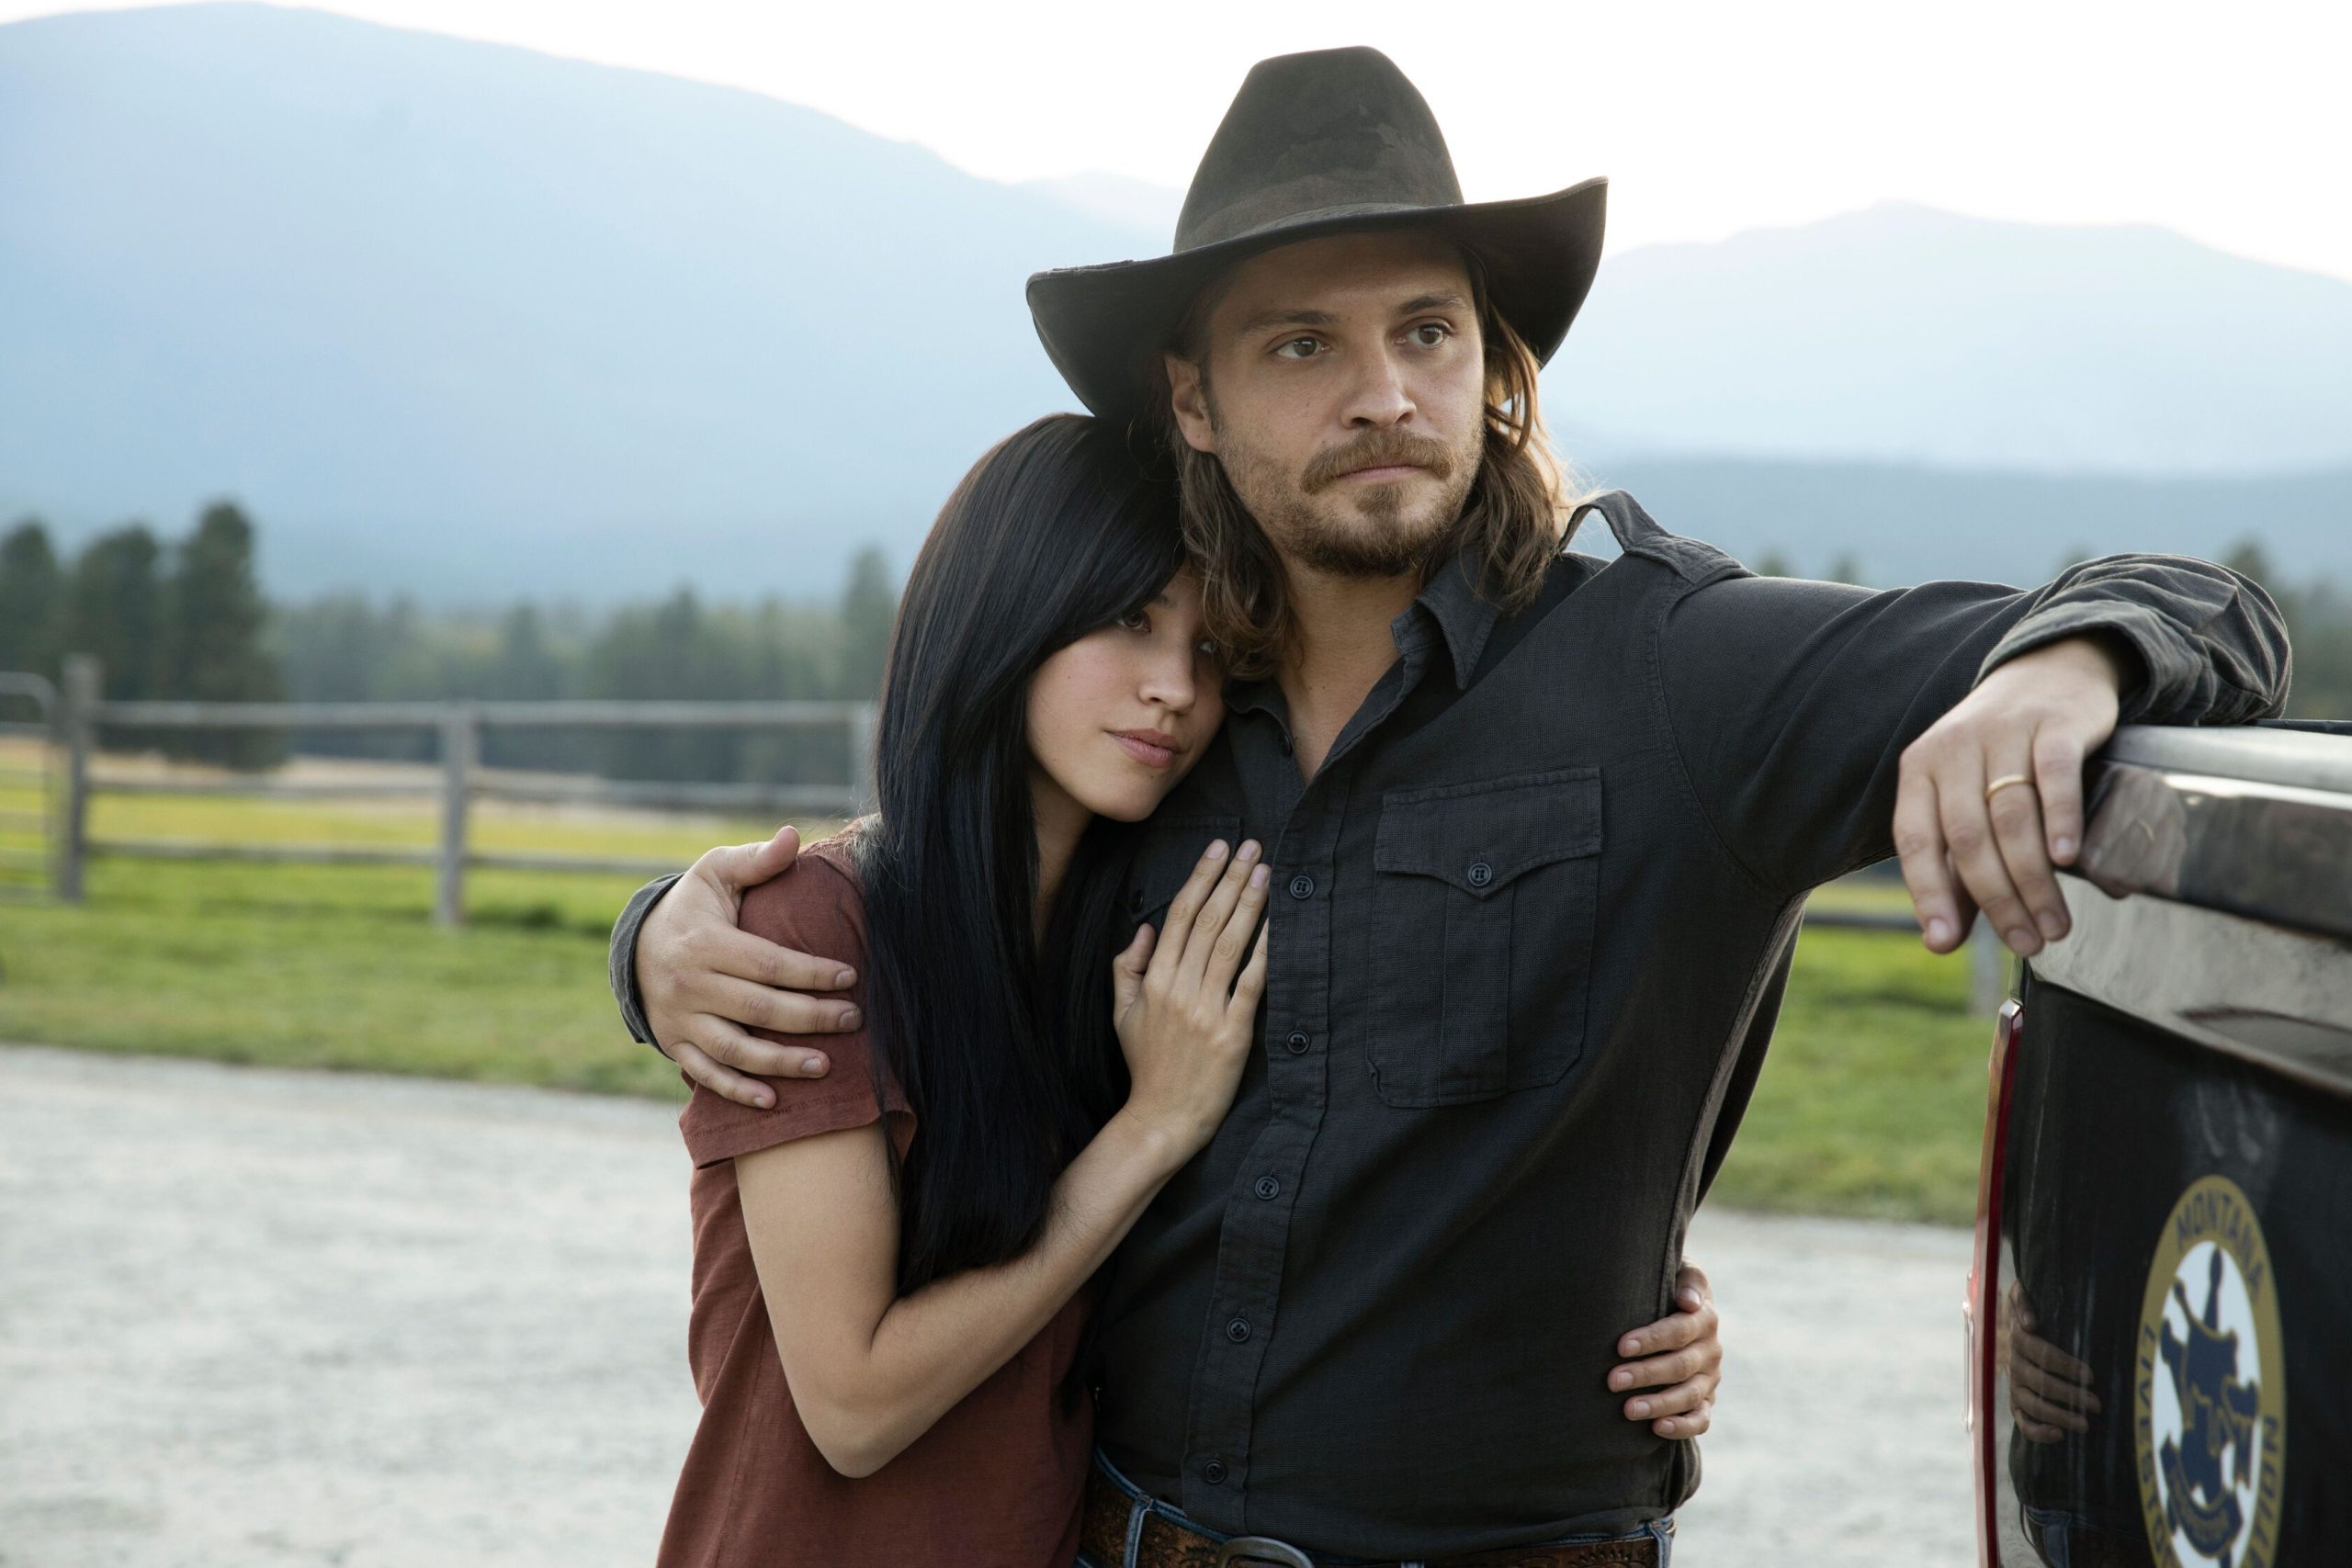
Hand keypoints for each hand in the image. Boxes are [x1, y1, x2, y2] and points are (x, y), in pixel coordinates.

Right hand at [639, 825, 860, 1108]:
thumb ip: (758, 859)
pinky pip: (706, 1073)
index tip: (850, 976)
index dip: (811, 973)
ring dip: (780, 1062)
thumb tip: (794, 836)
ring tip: (825, 1065)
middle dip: (810, 1018)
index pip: (768, 963)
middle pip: (758, 1009)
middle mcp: (689, 984)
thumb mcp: (717, 872)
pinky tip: (773, 1100)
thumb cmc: (695, 905)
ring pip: (734, 1049)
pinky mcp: (674, 1042)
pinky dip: (737, 1090)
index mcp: (705, 942)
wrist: (638, 943)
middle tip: (853, 1020)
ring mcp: (679, 1018)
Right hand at [1111, 839, 1271, 1154]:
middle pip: (1208, 921)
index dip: (1200, 877)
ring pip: (1229, 945)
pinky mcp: (1231, 1033)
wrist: (1161, 1118)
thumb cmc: (1145, 1066)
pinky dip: (1265, 952)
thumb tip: (1145, 929)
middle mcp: (1179, 989)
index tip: (1217, 848)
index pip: (1179, 916)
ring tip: (1265, 871)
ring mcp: (1206, 1010)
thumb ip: (1128, 968)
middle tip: (1251, 845)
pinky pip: (1251, 984)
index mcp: (1153, 981)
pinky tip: (1278, 925)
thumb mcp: (1121, 1014)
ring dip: (1249, 903)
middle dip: (1230, 878)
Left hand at [1608, 1262, 1720, 1438]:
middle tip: (1612, 1380)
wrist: (1682, 1310)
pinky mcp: (1707, 1400)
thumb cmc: (1668, 1286)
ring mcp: (1710, 1378)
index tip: (1621, 1346)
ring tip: (1628, 1410)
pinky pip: (1701, 1420)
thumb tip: (1688, 1301)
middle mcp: (1711, 1350)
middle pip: (1680, 1366)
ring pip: (1689, 1396)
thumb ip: (1689, 1280)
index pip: (1680, 1330)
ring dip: (1658, 1404)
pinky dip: (1682, 1427)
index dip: (1652, 1339)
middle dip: (1645, 1374)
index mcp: (1705, 1318)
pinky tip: (1657, 1428)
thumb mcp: (1682, 1271)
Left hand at [1894, 634, 2125, 958]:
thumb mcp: (1966, 799)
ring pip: (2011, 817)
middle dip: (1997, 899)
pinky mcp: (2054, 724)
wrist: (2052, 669)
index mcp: (1920, 770)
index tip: (1945, 943)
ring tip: (2055, 924)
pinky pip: (2054, 776)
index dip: (1928, 894)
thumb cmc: (2002, 754)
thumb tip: (1942, 941)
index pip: (1915, 840)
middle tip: (2028, 943)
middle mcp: (1954, 749)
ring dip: (2034, 879)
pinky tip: (2068, 859)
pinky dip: (2060, 819)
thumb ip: (1956, 868)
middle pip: (1969, 837)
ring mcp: (2004, 733)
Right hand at [2003, 1285, 2098, 1443]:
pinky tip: (2059, 1435)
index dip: (2065, 1366)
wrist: (2013, 1327)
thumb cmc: (2031, 1311)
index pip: (2041, 1354)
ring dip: (2058, 1416)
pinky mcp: (2015, 1403)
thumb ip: (2022, 1300)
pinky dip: (2037, 1432)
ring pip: (2031, 1404)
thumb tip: (2030, 1322)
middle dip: (2069, 1395)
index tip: (2090, 1376)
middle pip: (2038, 1382)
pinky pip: (2021, 1422)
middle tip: (2097, 1404)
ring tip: (2085, 1425)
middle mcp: (2014, 1364)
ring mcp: (2014, 1386)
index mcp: (2018, 1339)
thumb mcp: (2021, 1295)